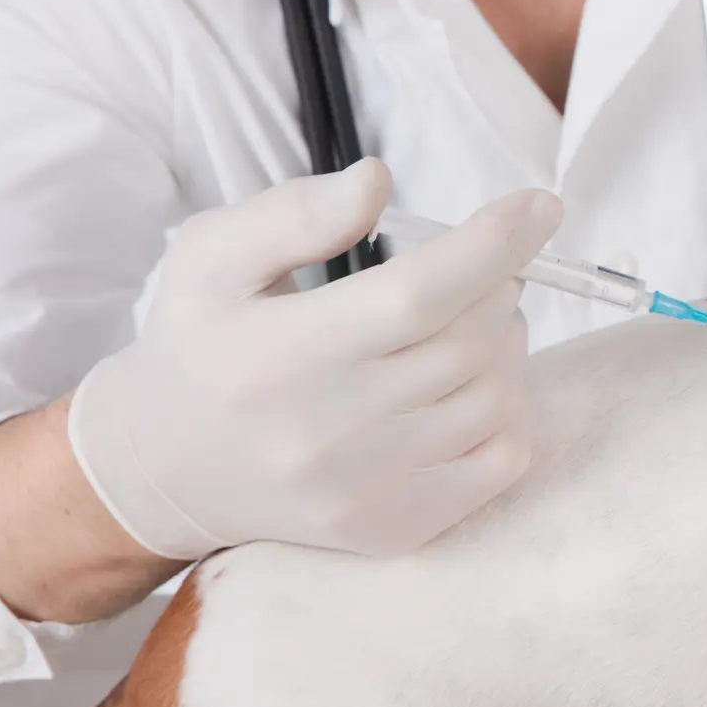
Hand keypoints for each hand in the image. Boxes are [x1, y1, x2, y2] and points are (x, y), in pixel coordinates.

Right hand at [66, 159, 561, 559]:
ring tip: (466, 322)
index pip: (418, 294)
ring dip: (504, 343)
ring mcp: (366, 490)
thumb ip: (294, 213)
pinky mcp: (395, 527)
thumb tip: (376, 179)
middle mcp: (325, 433)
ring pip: (494, 397)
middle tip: (477, 269)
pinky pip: (503, 459)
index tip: (539, 207)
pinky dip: (509, 408)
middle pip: (467, 343)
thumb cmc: (204, 342)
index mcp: (280, 354)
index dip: (493, 244)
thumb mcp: (213, 255)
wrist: (168, 466)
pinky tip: (472, 382)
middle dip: (497, 286)